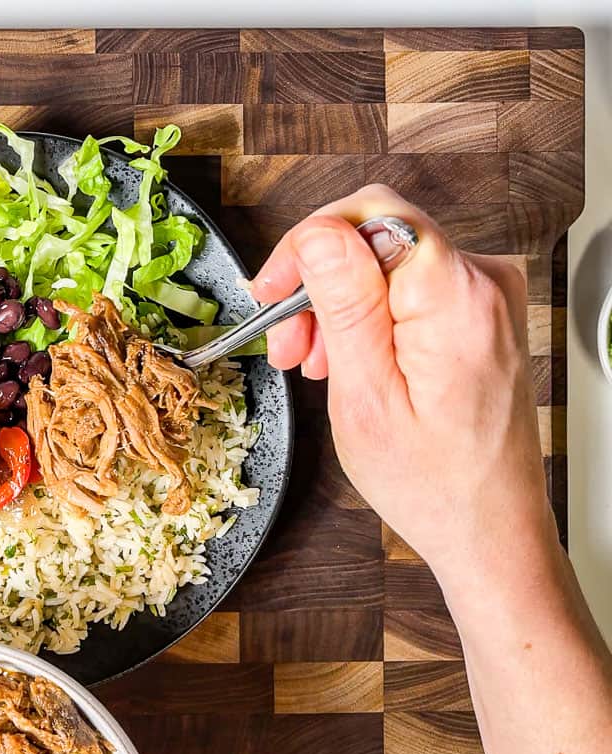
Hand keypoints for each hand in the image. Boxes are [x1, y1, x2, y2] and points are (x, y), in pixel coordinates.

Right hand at [250, 184, 554, 577]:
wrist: (490, 528)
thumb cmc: (432, 482)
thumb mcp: (366, 397)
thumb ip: (345, 305)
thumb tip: (318, 236)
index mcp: (457, 299)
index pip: (370, 216)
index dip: (307, 246)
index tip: (272, 291)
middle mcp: (485, 283)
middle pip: (375, 235)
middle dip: (316, 281)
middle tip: (287, 342)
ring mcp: (486, 297)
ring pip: (384, 263)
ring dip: (336, 304)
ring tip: (313, 363)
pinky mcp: (479, 313)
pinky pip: (406, 288)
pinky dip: (366, 317)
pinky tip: (347, 361)